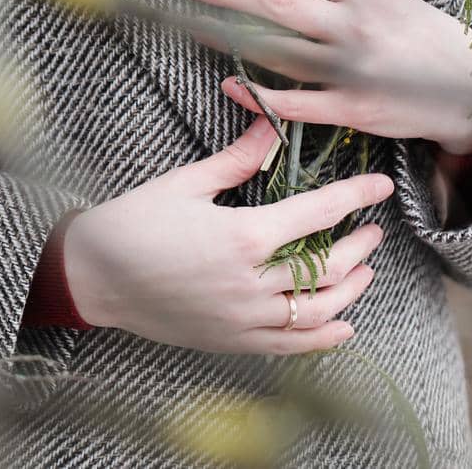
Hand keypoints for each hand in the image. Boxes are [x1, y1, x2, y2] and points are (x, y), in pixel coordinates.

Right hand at [61, 115, 392, 354]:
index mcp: (241, 236)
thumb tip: (271, 125)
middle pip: (326, 267)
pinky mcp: (230, 341)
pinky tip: (343, 325)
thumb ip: (238, 159)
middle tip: (372, 230)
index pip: (316, 213)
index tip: (379, 186)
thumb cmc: (133, 223)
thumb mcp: (186, 183)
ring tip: (363, 271)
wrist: (93, 276)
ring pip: (316, 311)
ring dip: (349, 290)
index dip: (353, 197)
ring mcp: (242, 318)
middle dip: (357, 245)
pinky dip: (323, 338)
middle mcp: (249, 283)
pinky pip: (289, 346)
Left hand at [179, 0, 471, 155]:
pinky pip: (293, 103)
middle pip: (278, 5)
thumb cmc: (424, 33)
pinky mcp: (351, 110)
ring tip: (195, 24)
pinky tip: (230, 82)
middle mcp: (357, 26)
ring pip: (276, 52)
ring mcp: (352, 70)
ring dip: (229, 38)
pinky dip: (256, 94)